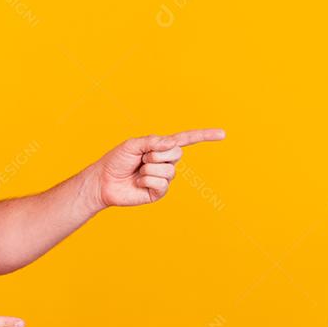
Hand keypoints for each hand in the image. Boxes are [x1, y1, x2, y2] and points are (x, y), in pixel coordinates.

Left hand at [92, 128, 225, 208]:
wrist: (104, 181)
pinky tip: (138, 183)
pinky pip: (161, 183)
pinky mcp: (159, 192)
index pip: (187, 140)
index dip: (205, 136)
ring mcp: (164, 178)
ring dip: (148, 169)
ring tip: (137, 172)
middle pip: (176, 153)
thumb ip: (153, 141)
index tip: (223, 134)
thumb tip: (172, 143)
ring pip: (168, 170)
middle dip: (156, 154)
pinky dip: (146, 181)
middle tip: (141, 159)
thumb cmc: (117, 160)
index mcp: (162, 147)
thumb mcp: (133, 144)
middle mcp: (166, 162)